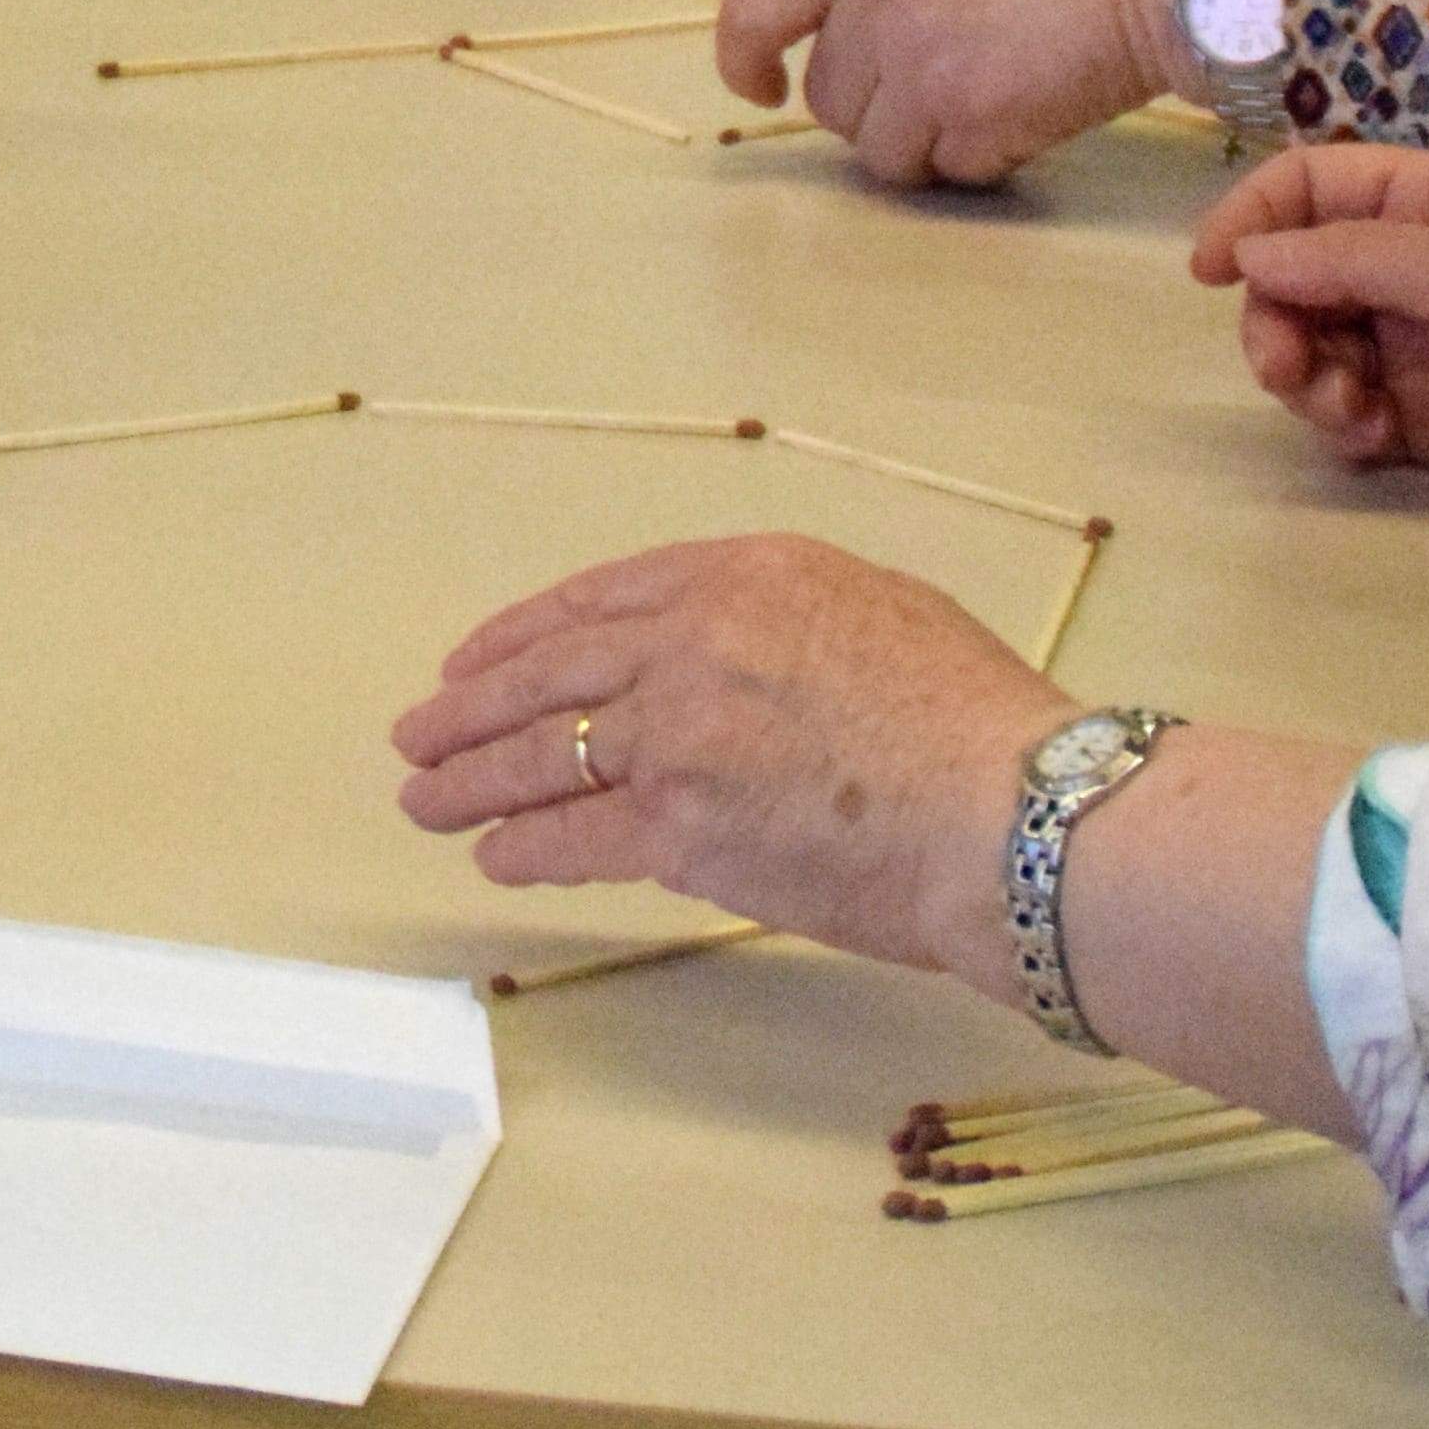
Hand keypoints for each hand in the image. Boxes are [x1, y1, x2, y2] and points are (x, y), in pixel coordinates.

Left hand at [393, 535, 1057, 991]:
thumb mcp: (881, 607)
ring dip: (472, 780)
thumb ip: (787, 616)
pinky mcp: (679, 830)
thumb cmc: (977, 718)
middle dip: (471, 705)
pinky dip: (527, 846)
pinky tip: (495, 854)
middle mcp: (690, 643)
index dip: (525, 634)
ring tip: (424, 798)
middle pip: (551, 674)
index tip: (480, 659)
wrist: (1008, 812)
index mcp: (740, 574)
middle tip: (419, 730)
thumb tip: (741, 648)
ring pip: (544, 756)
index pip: (598, 599)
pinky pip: (577, 838)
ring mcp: (677, 736)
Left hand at [713, 0, 1199, 187]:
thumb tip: (868, 24)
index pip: (752, 7)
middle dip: (879, 107)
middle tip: (953, 80)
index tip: (763, 86)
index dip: (745, 59)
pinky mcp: (970, 117)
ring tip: (999, 97)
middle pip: (829, 98)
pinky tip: (1032, 113)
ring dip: (929, 143)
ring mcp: (919, 62)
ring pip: (881, 151)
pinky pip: (947, 171)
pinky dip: (983, 160)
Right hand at [1191, 145, 1428, 542]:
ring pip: (1312, 345)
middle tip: (1287, 367)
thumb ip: (1348, 256)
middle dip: (1278, 317)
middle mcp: (1417, 265)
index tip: (1210, 271)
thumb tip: (1247, 255)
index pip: (1314, 185)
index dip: (1254, 216)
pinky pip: (1344, 408)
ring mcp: (1417, 343)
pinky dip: (1341, 422)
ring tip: (1347, 411)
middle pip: (1297, 273)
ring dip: (1306, 376)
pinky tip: (1376, 438)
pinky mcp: (1421, 417)